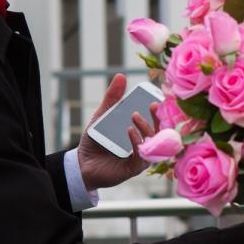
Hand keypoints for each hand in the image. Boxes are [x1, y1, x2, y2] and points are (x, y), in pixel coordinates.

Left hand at [77, 74, 158, 189]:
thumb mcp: (102, 116)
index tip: (158, 99)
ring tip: (134, 116)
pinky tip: (130, 131)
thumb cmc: (96, 141)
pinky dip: (137, 141)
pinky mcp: (134, 168)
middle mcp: (145, 145)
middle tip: (152, 105)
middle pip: (160, 132)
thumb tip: (120, 76)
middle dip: (158, 118)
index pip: (157, 121)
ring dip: (147, 128)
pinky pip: (141, 155)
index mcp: (141, 132)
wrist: (82, 163)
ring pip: (153, 143)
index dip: (161, 111)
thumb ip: (112, 98)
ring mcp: (141, 157)